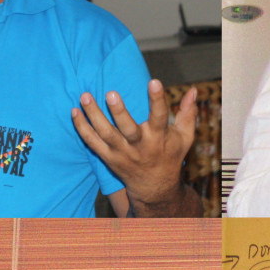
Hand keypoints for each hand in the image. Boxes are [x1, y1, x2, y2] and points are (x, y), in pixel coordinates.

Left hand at [72, 79, 197, 213]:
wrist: (155, 188)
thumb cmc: (170, 156)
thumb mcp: (184, 137)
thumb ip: (188, 113)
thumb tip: (194, 90)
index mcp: (159, 138)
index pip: (160, 117)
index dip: (158, 100)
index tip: (154, 81)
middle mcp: (140, 146)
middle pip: (128, 130)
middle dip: (120, 112)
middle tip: (111, 93)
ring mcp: (122, 153)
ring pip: (106, 134)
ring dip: (94, 116)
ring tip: (85, 96)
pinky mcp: (109, 158)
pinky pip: (92, 143)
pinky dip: (82, 128)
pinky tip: (75, 112)